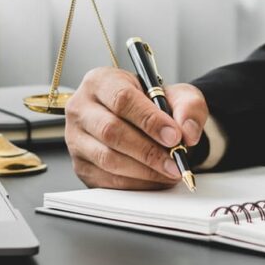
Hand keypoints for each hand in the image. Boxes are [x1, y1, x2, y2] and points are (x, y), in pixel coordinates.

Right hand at [64, 67, 207, 189]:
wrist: (144, 120)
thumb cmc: (155, 104)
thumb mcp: (178, 95)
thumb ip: (188, 107)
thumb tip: (187, 132)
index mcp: (101, 81)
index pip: (122, 99)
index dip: (150, 120)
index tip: (174, 136)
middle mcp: (81, 108)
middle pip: (111, 131)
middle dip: (148, 151)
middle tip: (175, 161)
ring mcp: (76, 138)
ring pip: (108, 159)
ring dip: (144, 170)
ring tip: (170, 171)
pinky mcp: (81, 165)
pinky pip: (107, 180)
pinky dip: (136, 183)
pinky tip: (155, 178)